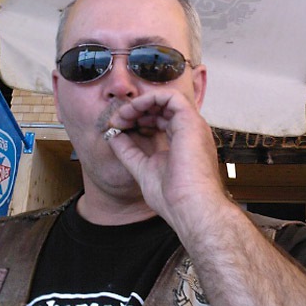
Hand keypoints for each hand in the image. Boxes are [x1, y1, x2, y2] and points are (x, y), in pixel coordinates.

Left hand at [105, 90, 225, 231]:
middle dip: (136, 110)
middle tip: (116, 121)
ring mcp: (192, 125)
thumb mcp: (142, 168)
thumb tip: (113, 135)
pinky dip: (148, 98)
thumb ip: (128, 151)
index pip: (161, 119)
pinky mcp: (190, 121)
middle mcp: (190, 131)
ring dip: (139, 103)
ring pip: (165, 98)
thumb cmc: (173, 198)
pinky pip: (170, 96)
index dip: (138, 119)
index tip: (118, 128)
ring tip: (121, 115)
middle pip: (162, 107)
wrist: (190, 209)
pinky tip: (132, 110)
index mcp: (183, 142)